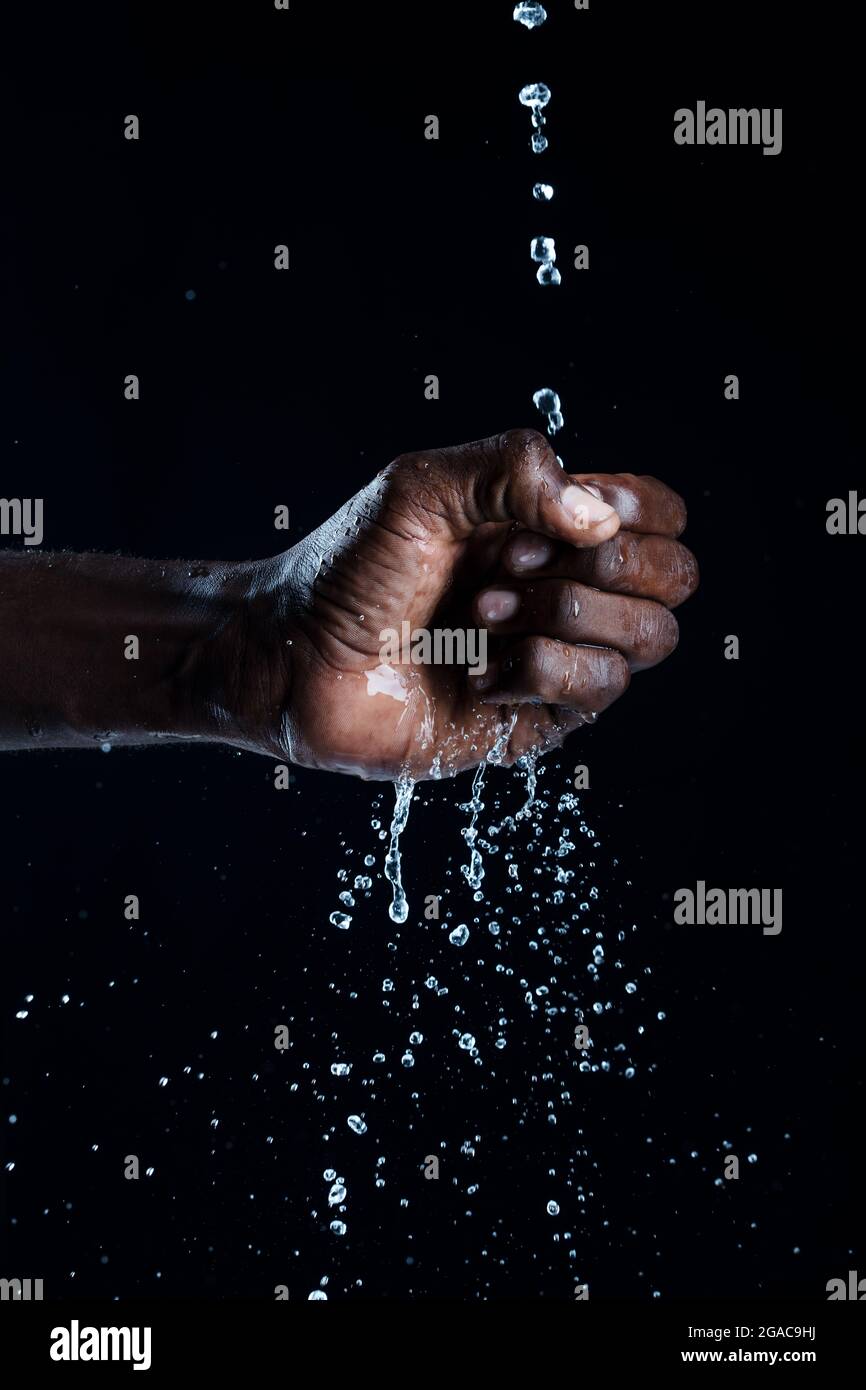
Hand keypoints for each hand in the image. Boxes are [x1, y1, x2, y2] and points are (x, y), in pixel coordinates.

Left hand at [247, 429, 697, 779]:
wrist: (291, 656)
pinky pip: (598, 692)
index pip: (658, 513)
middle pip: (674, 578)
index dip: (638, 510)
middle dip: (607, 568)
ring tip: (482, 616)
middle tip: (514, 566)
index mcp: (548, 525)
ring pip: (650, 638)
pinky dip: (541, 669)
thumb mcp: (423, 487)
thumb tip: (600, 518)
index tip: (572, 513)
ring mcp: (555, 656)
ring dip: (566, 618)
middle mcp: (563, 588)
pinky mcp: (536, 717)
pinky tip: (479, 670)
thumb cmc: (347, 565)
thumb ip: (515, 468)